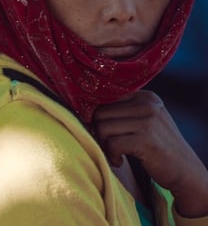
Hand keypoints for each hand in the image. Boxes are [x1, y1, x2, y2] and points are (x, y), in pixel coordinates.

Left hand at [93, 90, 207, 216]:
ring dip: (104, 145)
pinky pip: (111, 143)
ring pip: (102, 127)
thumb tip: (83, 110)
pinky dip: (111, 156)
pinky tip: (120, 161)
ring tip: (116, 154)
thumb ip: (121, 112)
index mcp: (145, 96)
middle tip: (109, 146)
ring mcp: (148, 120)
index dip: (98, 116)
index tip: (103, 132)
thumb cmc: (156, 148)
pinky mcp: (146, 139)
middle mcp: (147, 104)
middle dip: (99, 132)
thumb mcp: (143, 122)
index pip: (105, 98)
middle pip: (100, 113)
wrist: (185, 172)